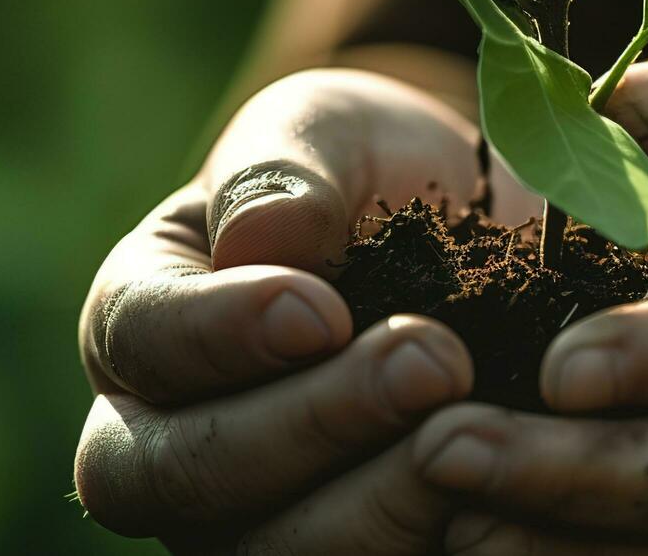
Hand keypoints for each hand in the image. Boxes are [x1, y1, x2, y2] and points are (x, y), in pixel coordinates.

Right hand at [73, 68, 534, 552]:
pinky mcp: (350, 550)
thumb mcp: (324, 133)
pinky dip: (443, 538)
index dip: (220, 335)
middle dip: (312, 425)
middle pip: (186, 478)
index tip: (322, 308)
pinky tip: (506, 489)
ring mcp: (247, 522)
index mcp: (142, 323)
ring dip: (382, 503)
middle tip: (432, 362)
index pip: (141, 343)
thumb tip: (264, 234)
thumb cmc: (364, 174)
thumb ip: (284, 170)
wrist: (464, 232)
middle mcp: (168, 442)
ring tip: (475, 427)